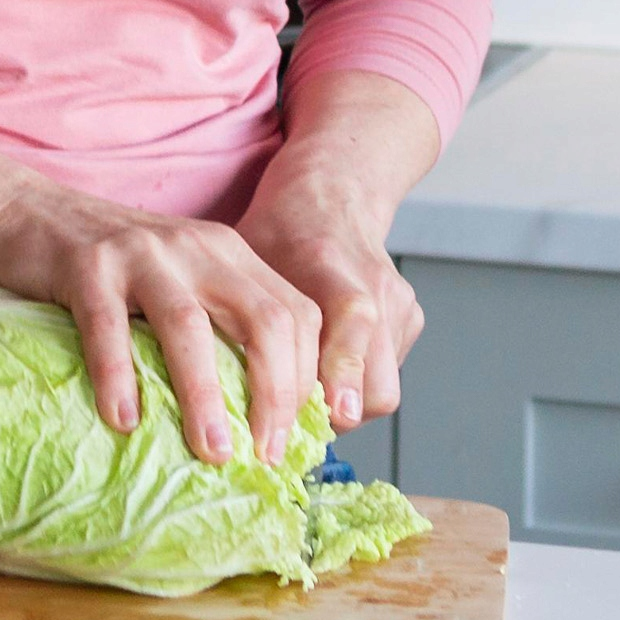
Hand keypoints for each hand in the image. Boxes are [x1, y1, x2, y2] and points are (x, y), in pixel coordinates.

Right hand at [0, 182, 323, 469]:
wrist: (20, 209)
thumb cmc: (103, 267)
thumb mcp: (176, 280)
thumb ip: (214, 323)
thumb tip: (254, 420)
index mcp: (228, 252)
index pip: (295, 313)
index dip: (305, 378)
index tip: (293, 438)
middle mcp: (195, 246)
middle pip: (262, 319)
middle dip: (274, 393)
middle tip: (264, 454)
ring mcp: (140, 253)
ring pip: (189, 326)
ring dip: (206, 396)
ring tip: (211, 452)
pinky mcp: (85, 265)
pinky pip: (107, 326)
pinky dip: (118, 376)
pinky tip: (123, 420)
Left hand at [235, 177, 423, 431]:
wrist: (332, 197)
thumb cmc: (279, 232)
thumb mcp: (246, 261)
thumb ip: (234, 313)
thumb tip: (208, 384)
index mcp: (329, 262)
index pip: (353, 321)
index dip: (341, 374)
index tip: (320, 416)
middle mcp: (374, 285)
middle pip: (377, 385)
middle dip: (334, 417)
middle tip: (289, 422)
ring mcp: (399, 303)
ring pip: (383, 392)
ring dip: (345, 408)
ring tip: (302, 399)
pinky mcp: (412, 317)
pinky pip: (388, 375)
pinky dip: (357, 385)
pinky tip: (325, 369)